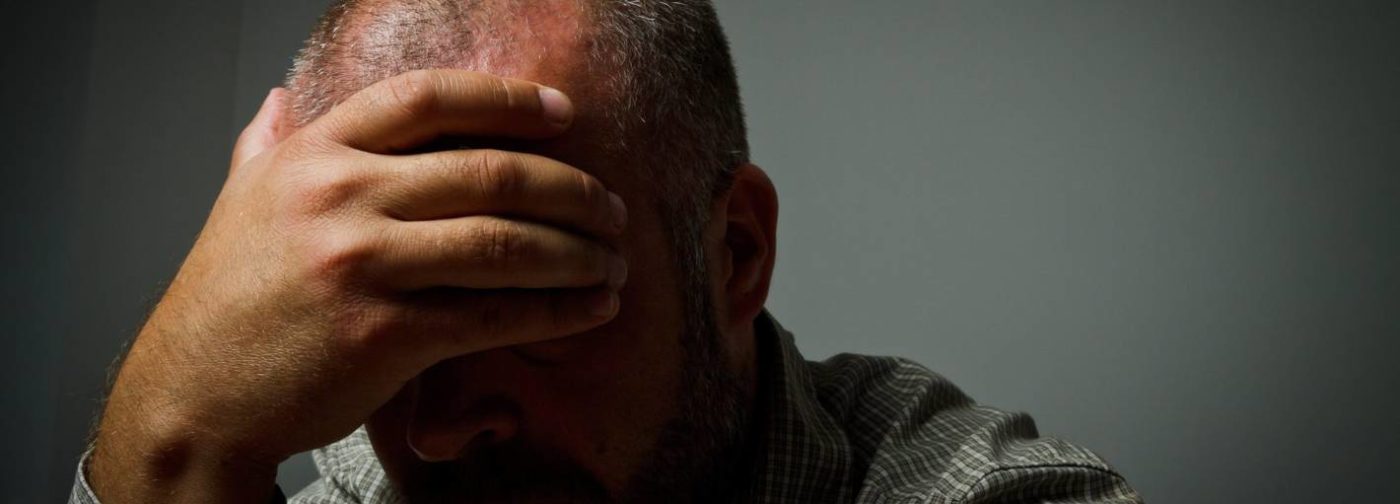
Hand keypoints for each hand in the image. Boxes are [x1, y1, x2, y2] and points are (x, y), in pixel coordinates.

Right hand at [87, 70, 627, 502]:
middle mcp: (340, 197)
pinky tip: (594, 308)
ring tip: (615, 259)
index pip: (427, 98)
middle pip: (490, 171)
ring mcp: (362, 265)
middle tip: (611, 207)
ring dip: (579, 251)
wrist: (192, 397)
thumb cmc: (226, 303)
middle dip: (570, 189)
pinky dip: (559, 311)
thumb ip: (266, 146)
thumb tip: (278, 100)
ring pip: (506, 242)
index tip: (563, 113)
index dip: (506, 99)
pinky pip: (497, 314)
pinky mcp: (386, 334)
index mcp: (313, 155)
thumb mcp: (240, 204)